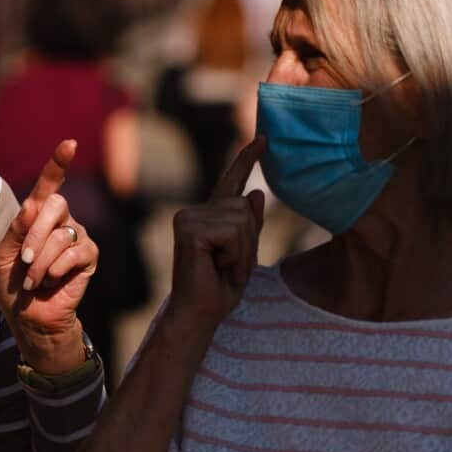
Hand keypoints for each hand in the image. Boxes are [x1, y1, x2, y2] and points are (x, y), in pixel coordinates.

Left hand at [0, 140, 99, 373]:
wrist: (29, 315)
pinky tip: (50, 281)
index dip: (58, 163)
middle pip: (55, 205)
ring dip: (40, 261)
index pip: (49, 184)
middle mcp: (62, 220)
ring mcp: (78, 236)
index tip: (69, 143)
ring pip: (61, 235)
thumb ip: (16, 228)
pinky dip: (55, 269)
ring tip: (33, 279)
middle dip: (34, 234)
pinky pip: (74, 252)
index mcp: (39, 216)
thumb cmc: (14, 282)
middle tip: (24, 260)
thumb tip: (34, 204)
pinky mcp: (90, 256)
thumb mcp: (5, 253)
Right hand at [168, 136, 266, 332]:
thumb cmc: (220, 288)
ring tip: (223, 268)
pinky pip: (231, 232)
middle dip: (249, 242)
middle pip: (244, 208)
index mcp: (209, 216)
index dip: (247, 158)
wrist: (200, 313)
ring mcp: (188, 217)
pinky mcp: (188, 228)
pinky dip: (233, 255)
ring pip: (240, 220)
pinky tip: (216, 266)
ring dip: (242, 251)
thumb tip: (254, 192)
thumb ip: (250, 225)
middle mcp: (195, 211)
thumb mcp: (245, 254)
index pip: (232, 181)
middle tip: (230, 266)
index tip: (263, 138)